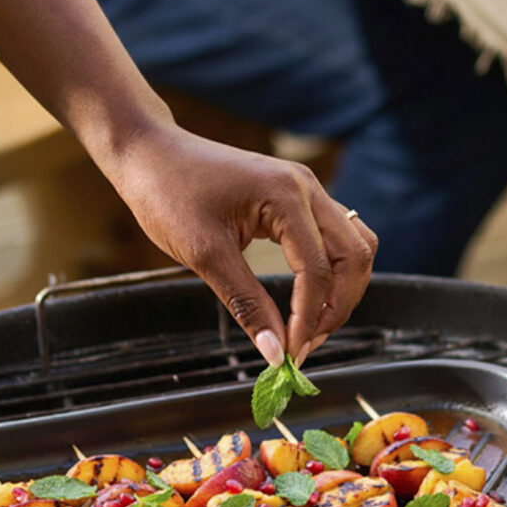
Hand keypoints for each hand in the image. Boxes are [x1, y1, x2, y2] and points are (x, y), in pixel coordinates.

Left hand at [110, 121, 377, 364]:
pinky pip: (340, 238)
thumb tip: (275, 352)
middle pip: (354, 257)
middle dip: (337, 308)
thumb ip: (247, 304)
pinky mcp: (301, 198)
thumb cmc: (168, 194)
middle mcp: (308, 188)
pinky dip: (335, 272)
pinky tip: (312, 296)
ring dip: (344, 290)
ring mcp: (308, 190)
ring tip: (313, 324)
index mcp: (286, 196)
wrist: (149, 153)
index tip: (291, 353)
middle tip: (305, 344)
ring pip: (356, 247)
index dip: (309, 319)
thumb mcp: (205, 255)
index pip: (319, 270)